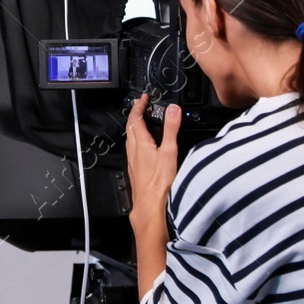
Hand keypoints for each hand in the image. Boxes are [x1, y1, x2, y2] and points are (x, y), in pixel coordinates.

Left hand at [125, 94, 180, 232]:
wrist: (150, 205)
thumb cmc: (160, 182)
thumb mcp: (169, 151)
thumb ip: (171, 129)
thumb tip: (172, 109)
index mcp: (140, 143)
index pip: (135, 118)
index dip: (138, 106)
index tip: (143, 98)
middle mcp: (133, 151)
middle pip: (130, 127)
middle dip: (135, 114)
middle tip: (142, 106)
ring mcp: (132, 161)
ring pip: (130, 139)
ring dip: (135, 127)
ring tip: (143, 122)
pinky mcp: (135, 169)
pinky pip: (133, 149)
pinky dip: (137, 140)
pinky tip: (144, 146)